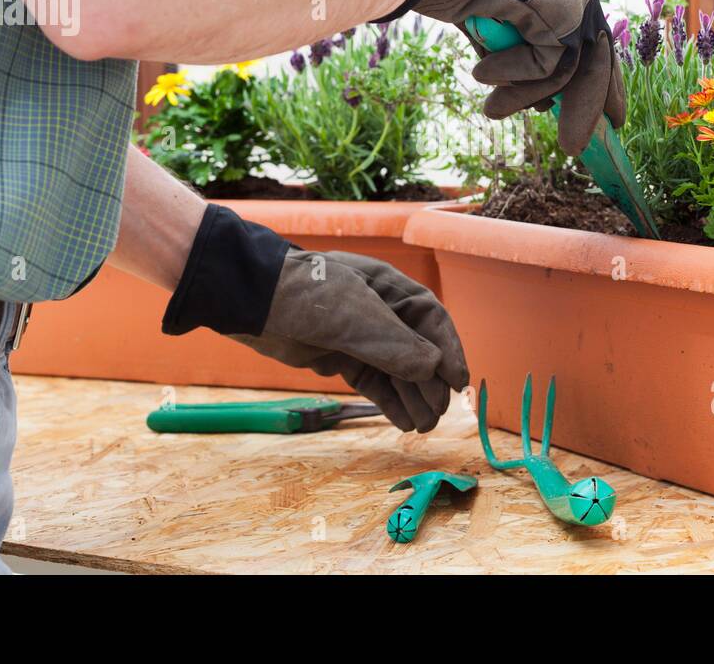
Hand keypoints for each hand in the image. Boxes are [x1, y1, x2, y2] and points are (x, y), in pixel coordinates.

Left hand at [162, 205, 468, 431]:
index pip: (432, 321)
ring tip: (423, 426)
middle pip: (417, 350)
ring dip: (412, 397)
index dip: (449, 351)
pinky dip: (388, 400)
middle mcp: (380, 310)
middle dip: (429, 383)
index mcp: (390, 288)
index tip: (459, 382)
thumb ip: (397, 347)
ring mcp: (359, 334)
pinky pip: (373, 380)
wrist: (254, 302)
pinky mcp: (339, 354)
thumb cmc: (311, 298)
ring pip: (396, 369)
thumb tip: (432, 370)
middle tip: (437, 414)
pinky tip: (402, 422)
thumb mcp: (359, 320)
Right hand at [365, 0, 624, 155]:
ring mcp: (575, 0)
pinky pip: (546, 66)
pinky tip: (482, 71)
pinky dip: (514, 75)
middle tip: (576, 145)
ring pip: (568, 70)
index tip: (601, 112)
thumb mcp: (493, 21)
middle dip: (586, 106)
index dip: (596, 78)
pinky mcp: (565, 15)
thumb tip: (539, 103)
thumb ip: (517, 54)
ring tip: (492, 112)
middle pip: (596, 58)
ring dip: (525, 97)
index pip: (589, 38)